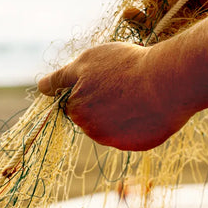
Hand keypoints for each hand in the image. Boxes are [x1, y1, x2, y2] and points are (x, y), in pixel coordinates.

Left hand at [37, 42, 191, 150]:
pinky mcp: (137, 146)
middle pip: (93, 116)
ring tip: (139, 93)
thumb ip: (60, 77)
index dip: (87, 88)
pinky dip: (139, 122)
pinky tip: (150, 107)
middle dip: (103, 102)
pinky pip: (133, 133)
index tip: (103, 81)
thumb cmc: (125, 66)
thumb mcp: (87, 61)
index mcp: (77, 109)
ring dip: (121, 113)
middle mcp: (92, 129)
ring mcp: (116, 140)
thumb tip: (40, 88)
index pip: (74, 102)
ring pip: (113, 125)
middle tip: (123, 83)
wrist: (166, 82)